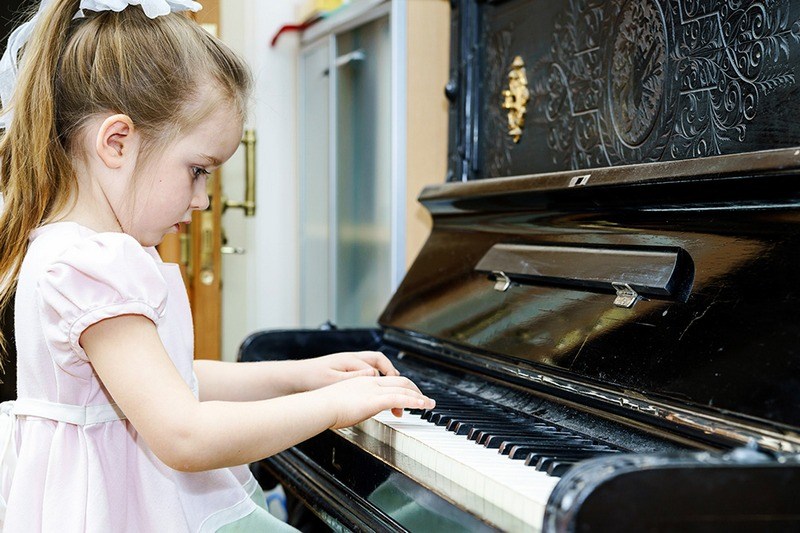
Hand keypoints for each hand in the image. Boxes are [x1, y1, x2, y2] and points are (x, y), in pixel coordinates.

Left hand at [294, 351, 400, 391]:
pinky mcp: (343, 371)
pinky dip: (372, 378)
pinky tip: (372, 390)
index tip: (394, 388)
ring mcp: (347, 364)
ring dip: (383, 374)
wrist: (294, 378)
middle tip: (400, 385)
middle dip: (391, 372)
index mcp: (350, 360)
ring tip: (390, 387)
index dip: (389, 375)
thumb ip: (355, 377)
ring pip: (372, 365)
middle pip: (378, 360)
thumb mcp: (334, 379)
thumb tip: (373, 374)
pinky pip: (364, 371)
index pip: (377, 364)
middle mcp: (351, 359)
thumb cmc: (312, 378)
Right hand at [314, 375, 435, 429]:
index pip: (388, 380)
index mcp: (363, 381)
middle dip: (415, 389)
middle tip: (423, 399)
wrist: (319, 406)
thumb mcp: (342, 402)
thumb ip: (352, 404)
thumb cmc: (324, 407)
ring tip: (430, 404)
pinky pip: (401, 398)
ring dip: (420, 396)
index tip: (407, 397)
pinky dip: (415, 401)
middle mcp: (371, 382)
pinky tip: (423, 406)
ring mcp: (373, 390)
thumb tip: (355, 411)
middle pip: (400, 381)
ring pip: (404, 389)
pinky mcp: (375, 400)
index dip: (401, 387)